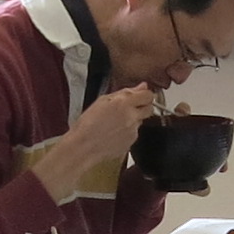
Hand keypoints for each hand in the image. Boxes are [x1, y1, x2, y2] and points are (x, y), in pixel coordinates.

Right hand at [31, 82, 157, 191]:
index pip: (148, 95)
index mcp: (124, 103)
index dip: (145, 95)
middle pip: (149, 108)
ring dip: (132, 120)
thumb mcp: (102, 101)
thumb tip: (141, 87)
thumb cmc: (87, 124)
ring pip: (140, 121)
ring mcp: (133, 131)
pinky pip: (134, 133)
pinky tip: (114, 132)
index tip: (141, 96)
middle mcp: (131, 117)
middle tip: (130, 108)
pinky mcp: (131, 142)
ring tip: (114, 123)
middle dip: (143, 107)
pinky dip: (127, 131)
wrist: (83, 146)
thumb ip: (125, 92)